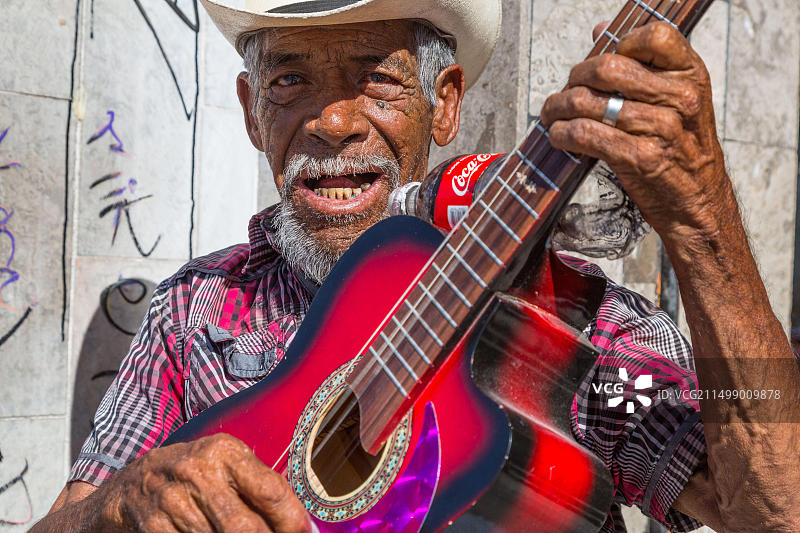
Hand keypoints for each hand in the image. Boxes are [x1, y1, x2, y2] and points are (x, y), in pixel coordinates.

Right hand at [99, 434, 312, 532]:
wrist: (130, 486)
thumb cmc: (192, 475)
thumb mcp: (224, 466)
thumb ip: (258, 486)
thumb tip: (299, 522)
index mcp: (225, 451)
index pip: (270, 490)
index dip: (292, 520)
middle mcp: (198, 471)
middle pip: (245, 527)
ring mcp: (173, 500)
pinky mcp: (153, 525)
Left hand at [541, 21, 729, 243]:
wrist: (698, 204)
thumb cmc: (682, 151)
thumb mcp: (677, 101)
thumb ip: (644, 65)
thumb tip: (601, 30)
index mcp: (691, 75)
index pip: (655, 36)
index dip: (620, 42)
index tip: (600, 62)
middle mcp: (680, 97)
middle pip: (608, 67)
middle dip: (574, 78)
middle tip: (564, 92)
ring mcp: (661, 128)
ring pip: (588, 102)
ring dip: (558, 108)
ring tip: (552, 115)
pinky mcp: (641, 158)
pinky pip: (586, 135)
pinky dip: (563, 134)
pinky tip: (559, 136)